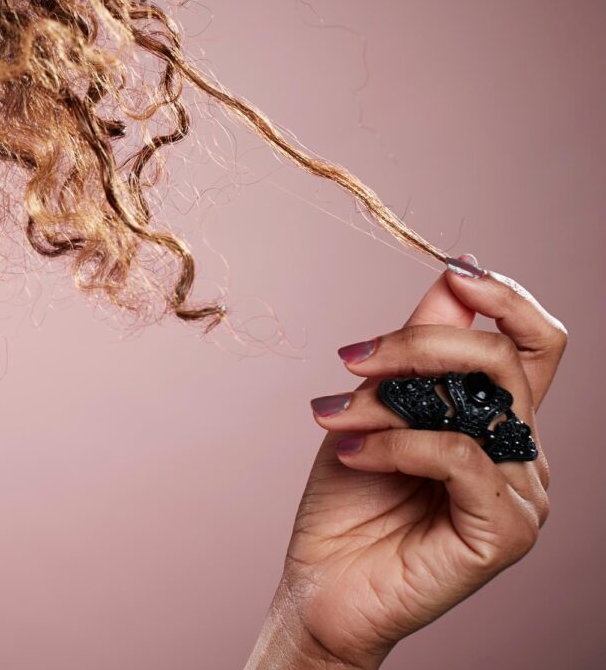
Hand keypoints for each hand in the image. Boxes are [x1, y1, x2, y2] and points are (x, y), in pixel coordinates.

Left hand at [267, 256, 566, 668]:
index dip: (507, 299)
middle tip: (352, 358)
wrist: (322, 586)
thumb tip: (451, 277)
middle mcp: (520, 451)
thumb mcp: (371, 409)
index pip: (534, 343)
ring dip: (390, 399)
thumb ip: (414, 355)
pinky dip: (397, 445)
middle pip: (503, 358)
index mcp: (495, 418)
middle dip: (419, 341)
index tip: (456, 272)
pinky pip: (460, 458)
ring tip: (334, 418)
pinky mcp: (506, 531)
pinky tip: (351, 454)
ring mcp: (521, 493)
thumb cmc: (348, 501)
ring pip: (475, 404)